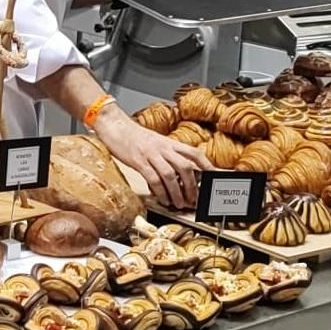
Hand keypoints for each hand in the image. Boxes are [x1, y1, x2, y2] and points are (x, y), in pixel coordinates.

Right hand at [92, 104, 212, 208]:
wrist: (114, 125)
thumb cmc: (134, 136)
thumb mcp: (155, 142)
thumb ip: (168, 154)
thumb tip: (181, 172)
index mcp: (169, 143)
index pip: (195, 154)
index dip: (208, 167)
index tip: (216, 180)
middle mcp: (163, 147)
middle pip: (186, 167)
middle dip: (192, 187)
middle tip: (194, 200)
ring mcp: (151, 154)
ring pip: (171, 175)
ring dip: (177, 193)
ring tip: (179, 204)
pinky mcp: (138, 160)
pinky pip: (153, 178)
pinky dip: (160, 191)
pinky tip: (163, 199)